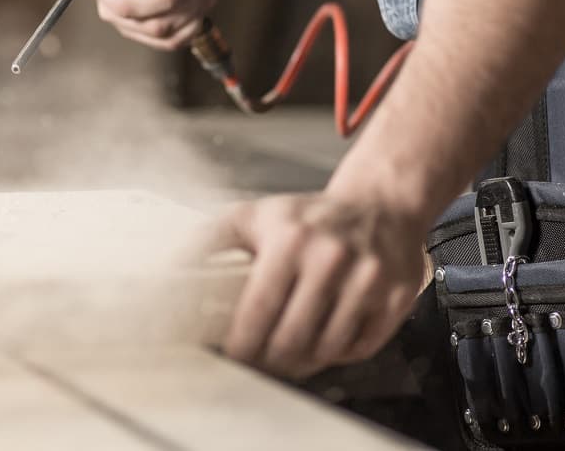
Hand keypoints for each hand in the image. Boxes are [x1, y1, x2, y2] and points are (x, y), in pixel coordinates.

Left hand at [205, 191, 428, 380]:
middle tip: (261, 362)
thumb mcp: (254, 215)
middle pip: (291, 339)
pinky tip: (326, 337)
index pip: (258, 311)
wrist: (380, 203)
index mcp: (290, 240)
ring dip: (303, 361)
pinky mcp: (396, 296)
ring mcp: (368, 279)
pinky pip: (360, 347)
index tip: (235, 355)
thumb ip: (207, 240)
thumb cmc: (309, 216)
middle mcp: (331, 258)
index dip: (242, 344)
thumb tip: (168, 269)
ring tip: (290, 353)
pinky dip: (339, 352)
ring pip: (325, 350)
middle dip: (270, 361)